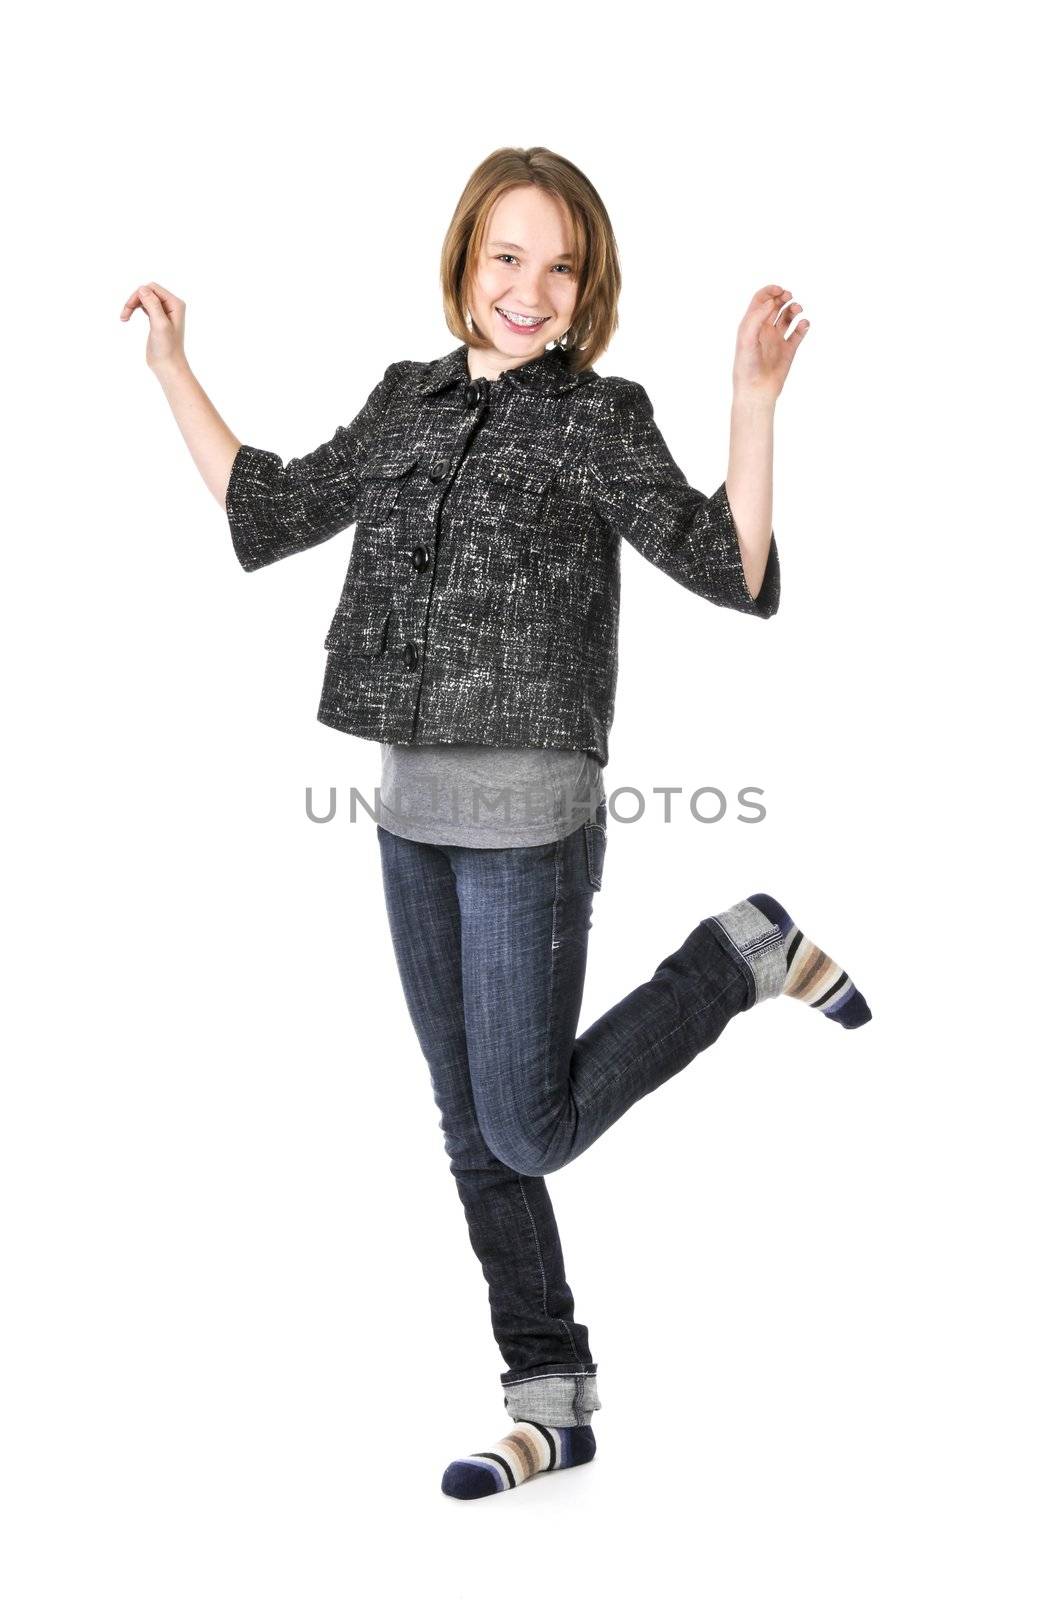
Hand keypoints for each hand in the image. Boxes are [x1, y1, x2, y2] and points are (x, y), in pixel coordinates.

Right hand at [119, 281, 187, 372]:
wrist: (167, 366)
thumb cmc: (167, 348)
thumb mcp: (160, 325)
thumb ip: (153, 305)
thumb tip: (142, 289)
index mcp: (175, 304)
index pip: (152, 288)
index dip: (138, 295)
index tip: (128, 308)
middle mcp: (171, 305)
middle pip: (147, 292)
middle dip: (134, 300)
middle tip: (124, 314)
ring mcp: (164, 312)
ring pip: (144, 298)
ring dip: (132, 305)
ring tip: (123, 317)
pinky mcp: (156, 319)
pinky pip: (144, 307)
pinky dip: (134, 310)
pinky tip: (127, 318)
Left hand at [732, 285, 809, 401]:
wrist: (756, 390)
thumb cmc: (747, 366)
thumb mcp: (746, 339)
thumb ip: (756, 318)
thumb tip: (771, 302)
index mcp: (752, 325)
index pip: (761, 300)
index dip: (770, 291)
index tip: (780, 291)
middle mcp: (764, 330)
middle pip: (776, 305)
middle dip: (784, 297)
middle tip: (789, 297)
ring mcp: (777, 339)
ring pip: (788, 317)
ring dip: (794, 309)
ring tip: (797, 310)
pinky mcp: (789, 350)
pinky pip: (798, 333)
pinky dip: (804, 325)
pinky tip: (803, 325)